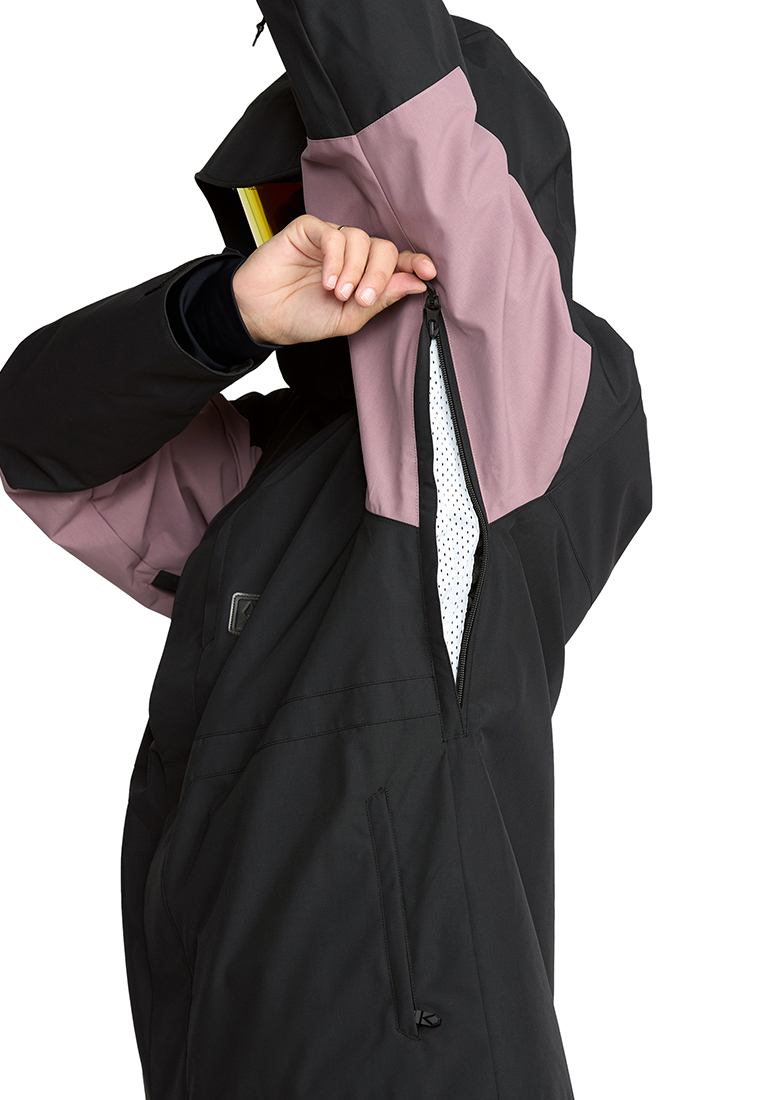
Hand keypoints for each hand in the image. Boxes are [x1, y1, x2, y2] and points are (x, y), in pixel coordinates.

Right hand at [231, 214, 436, 344]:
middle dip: (378, 275)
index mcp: (365, 275)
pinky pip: (334, 234)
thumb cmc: (302, 317)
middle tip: (360, 298)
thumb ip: (380, 300)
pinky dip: (335, 258)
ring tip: (338, 293)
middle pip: (383, 249)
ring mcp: (332, 240)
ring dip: (355, 269)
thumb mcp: (348, 318)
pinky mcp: (310, 230)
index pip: (397, 263)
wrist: (262, 316)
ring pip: (361, 239)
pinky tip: (327, 281)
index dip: (414, 263)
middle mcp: (352, 254)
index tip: (427, 272)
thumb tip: (416, 284)